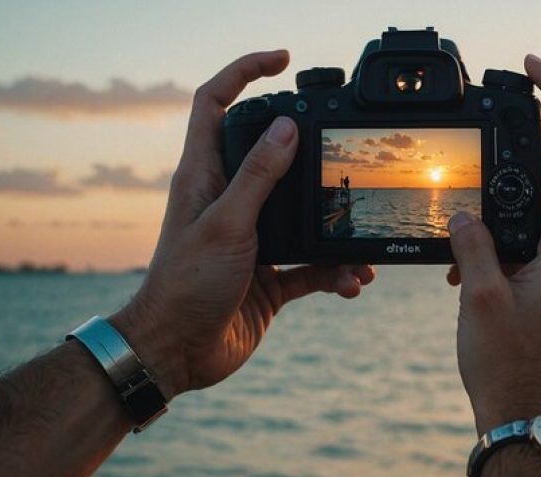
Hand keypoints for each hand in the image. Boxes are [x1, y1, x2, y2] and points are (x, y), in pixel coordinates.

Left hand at [110, 51, 373, 398]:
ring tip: (362, 245)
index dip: (243, 73)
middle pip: (273, 157)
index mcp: (206, 177)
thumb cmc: (184, 287)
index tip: (282, 60)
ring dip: (335, 229)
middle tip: (343, 148)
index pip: (216, 105)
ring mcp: (254, 240)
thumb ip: (257, 178)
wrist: (178, 353)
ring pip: (304, 217)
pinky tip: (353, 281)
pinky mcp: (271, 276)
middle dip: (310, 151)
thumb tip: (286, 127)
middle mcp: (231, 202)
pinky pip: (313, 266)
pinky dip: (336, 272)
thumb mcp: (226, 226)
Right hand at [447, 55, 540, 445]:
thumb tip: (467, 214)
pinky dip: (529, 264)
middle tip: (469, 235)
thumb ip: (471, 242)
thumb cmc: (506, 370)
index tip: (534, 70)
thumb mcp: (475, 298)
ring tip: (472, 278)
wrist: (531, 431)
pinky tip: (497, 293)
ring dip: (516, 241)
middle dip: (513, 200)